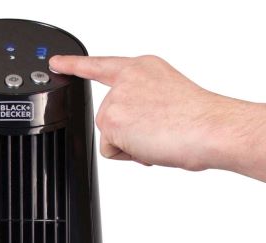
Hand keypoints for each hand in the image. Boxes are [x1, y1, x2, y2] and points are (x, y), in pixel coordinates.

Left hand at [48, 54, 265, 170]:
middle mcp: (128, 77)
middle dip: (128, 134)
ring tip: (158, 136)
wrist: (209, 127)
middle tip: (158, 132)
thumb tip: (138, 126)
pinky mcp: (112, 120)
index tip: (56, 63)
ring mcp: (118, 98)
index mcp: (143, 67)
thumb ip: (144, 102)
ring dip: (132, 146)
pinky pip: (111, 151)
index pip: (102, 65)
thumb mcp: (168, 96)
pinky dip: (130, 155)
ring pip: (110, 136)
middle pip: (108, 118)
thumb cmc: (200, 119)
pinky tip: (151, 143)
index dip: (75, 65)